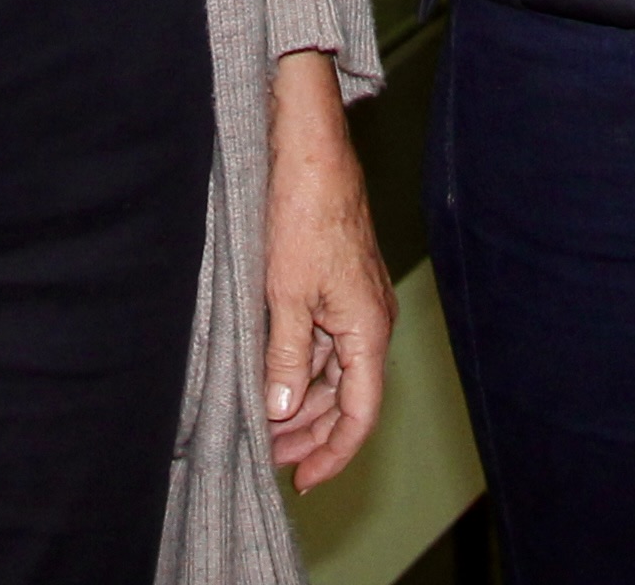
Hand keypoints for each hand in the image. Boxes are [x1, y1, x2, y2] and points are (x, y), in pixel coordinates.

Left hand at [258, 50, 390, 490]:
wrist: (310, 151)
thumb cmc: (304, 213)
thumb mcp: (285, 293)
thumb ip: (285, 356)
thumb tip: (280, 410)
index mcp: (368, 329)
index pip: (359, 415)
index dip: (333, 454)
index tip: (302, 482)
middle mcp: (370, 322)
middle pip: (348, 399)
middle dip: (311, 433)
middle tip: (269, 459)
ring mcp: (356, 303)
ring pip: (335, 372)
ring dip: (303, 402)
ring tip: (264, 424)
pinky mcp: (339, 286)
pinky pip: (326, 344)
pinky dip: (301, 368)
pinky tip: (272, 377)